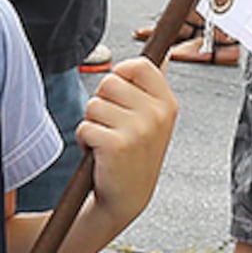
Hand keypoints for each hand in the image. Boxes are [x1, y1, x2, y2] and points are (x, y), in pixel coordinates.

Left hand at [77, 57, 178, 219]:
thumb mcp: (155, 119)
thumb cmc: (135, 155)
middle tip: (113, 127)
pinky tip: (99, 155)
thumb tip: (167, 55)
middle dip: (102, 103)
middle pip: (109, 82)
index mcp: (167, 103)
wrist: (127, 197)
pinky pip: (85, 127)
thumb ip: (155, 87)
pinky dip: (84, 141)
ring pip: (94, 105)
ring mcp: (138, 130)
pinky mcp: (116, 145)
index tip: (119, 98)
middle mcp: (157, 114)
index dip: (120, 76)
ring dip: (92, 123)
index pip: (138, 65)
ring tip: (107, 141)